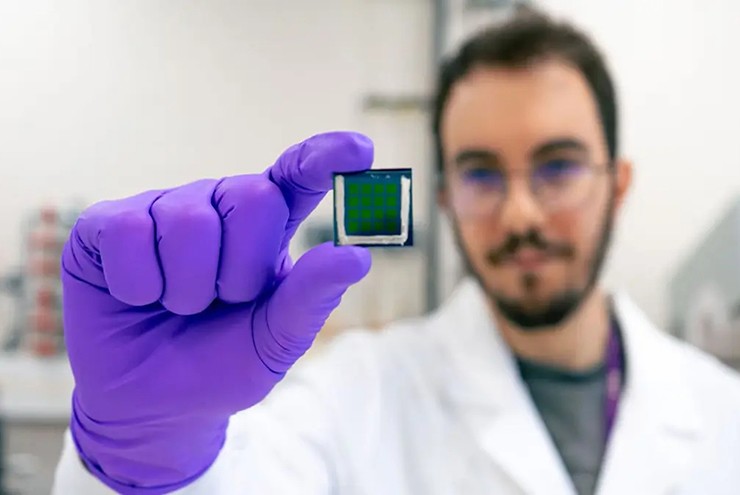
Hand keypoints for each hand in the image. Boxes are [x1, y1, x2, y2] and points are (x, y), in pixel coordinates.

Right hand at [62, 132, 372, 492]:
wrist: (145, 404)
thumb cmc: (216, 366)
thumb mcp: (272, 342)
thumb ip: (310, 299)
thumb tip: (356, 256)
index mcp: (266, 230)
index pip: (299, 176)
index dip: (327, 157)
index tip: (360, 150)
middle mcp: (218, 206)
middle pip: (252, 196)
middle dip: (240, 271)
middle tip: (219, 303)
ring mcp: (163, 209)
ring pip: (188, 221)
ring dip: (185, 288)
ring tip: (175, 305)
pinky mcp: (110, 222)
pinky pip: (131, 233)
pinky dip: (138, 286)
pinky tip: (136, 296)